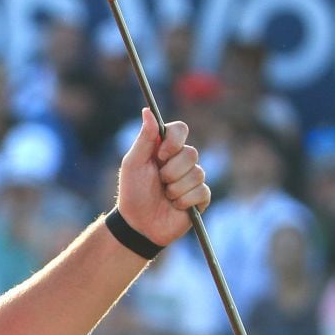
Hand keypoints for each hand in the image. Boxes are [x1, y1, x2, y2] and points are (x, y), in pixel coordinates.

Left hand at [117, 108, 210, 246]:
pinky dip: (184, 200)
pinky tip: (175, 206)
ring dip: (176, 188)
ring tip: (165, 196)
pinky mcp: (200, 197)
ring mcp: (192, 179)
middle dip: (171, 171)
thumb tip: (148, 110)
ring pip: (197, 173)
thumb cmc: (132, 192)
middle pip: (191, 153)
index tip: (160, 156)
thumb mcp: (133, 164)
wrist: (138, 224)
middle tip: (159, 181)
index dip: (174, 141)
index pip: (180, 129)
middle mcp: (181, 160)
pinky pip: (202, 191)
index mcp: (165, 148)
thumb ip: (144, 138)